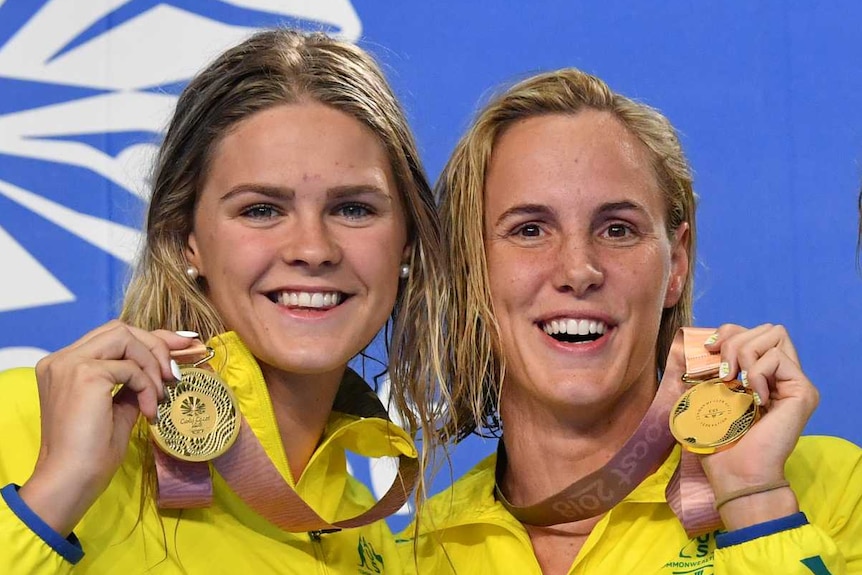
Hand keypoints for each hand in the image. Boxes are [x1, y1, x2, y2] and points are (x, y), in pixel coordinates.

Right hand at [18, 321, 195, 535]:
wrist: (70, 480)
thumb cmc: (91, 453)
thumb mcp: (118, 408)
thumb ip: (133, 383)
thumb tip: (163, 366)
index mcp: (64, 366)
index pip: (112, 336)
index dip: (150, 337)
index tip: (181, 345)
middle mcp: (62, 359)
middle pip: (120, 329)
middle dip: (157, 344)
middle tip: (177, 371)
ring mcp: (70, 364)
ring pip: (126, 338)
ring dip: (152, 364)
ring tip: (160, 395)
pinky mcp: (84, 374)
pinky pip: (131, 368)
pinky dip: (148, 386)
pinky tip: (149, 410)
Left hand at [699, 323, 818, 528]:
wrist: (736, 472)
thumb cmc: (720, 440)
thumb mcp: (708, 395)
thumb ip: (714, 367)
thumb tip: (704, 342)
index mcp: (762, 375)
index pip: (753, 332)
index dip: (730, 332)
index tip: (711, 350)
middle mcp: (783, 376)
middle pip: (765, 328)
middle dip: (735, 341)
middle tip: (724, 374)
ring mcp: (795, 382)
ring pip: (774, 335)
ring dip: (745, 355)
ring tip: (737, 384)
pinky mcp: (803, 391)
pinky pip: (777, 358)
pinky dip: (756, 372)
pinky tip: (753, 397)